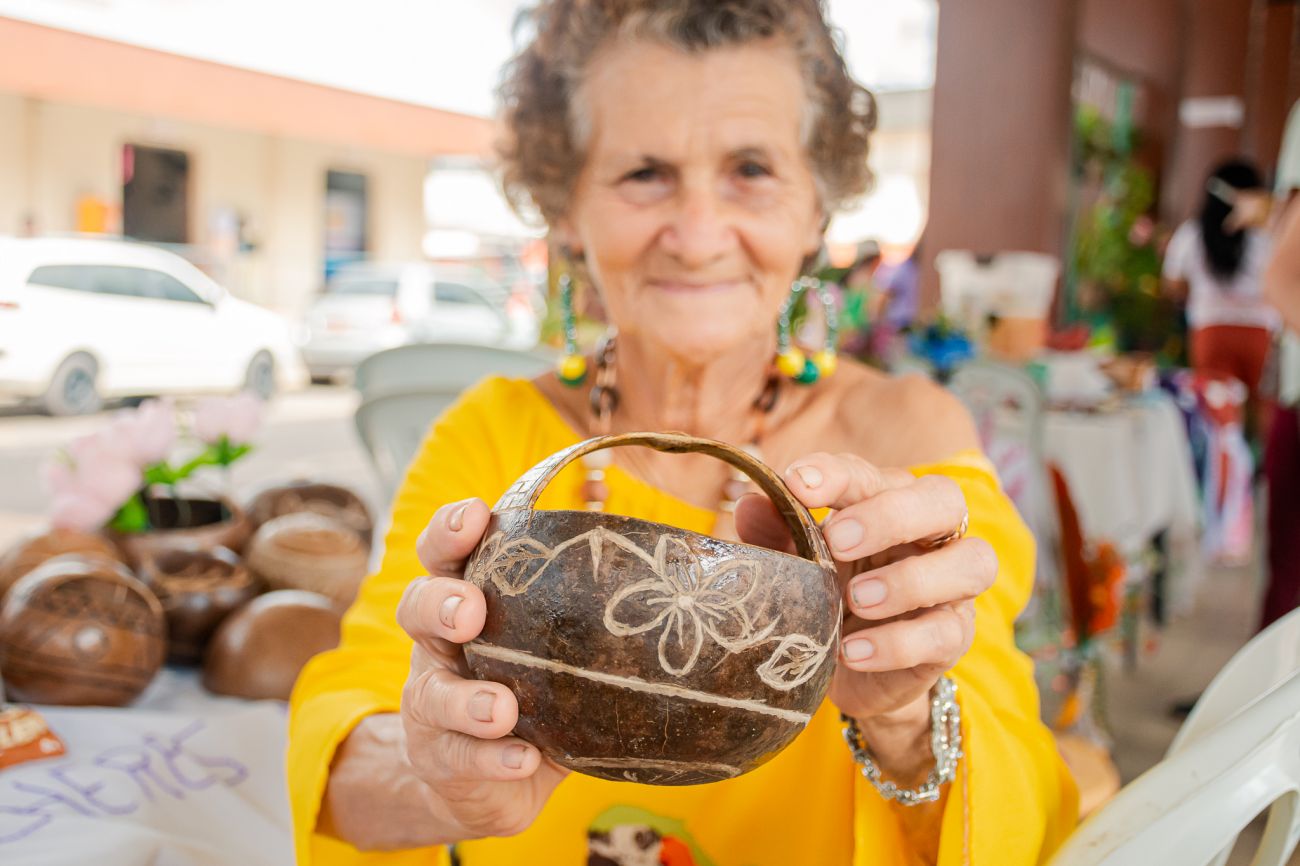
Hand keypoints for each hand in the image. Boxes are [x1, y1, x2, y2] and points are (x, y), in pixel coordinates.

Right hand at [396, 498, 567, 839]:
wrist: (488, 781)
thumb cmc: (537, 691)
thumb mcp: (560, 644)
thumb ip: (597, 606)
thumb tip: (700, 559)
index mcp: (468, 601)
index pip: (446, 553)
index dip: (450, 530)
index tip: (475, 515)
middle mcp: (440, 646)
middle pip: (417, 607)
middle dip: (441, 603)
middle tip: (471, 612)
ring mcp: (433, 705)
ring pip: (430, 693)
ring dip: (467, 699)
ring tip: (502, 710)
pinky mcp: (443, 759)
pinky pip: (461, 757)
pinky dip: (493, 759)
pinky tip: (524, 760)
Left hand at [735, 453, 995, 774]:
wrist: (847, 666)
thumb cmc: (824, 594)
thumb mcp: (795, 562)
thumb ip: (775, 533)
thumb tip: (750, 504)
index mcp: (887, 502)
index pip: (873, 474)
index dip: (837, 474)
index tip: (795, 483)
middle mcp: (930, 536)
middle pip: (944, 499)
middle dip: (891, 515)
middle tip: (838, 541)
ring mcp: (950, 587)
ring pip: (973, 561)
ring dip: (911, 578)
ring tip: (856, 599)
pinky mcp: (952, 637)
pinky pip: (945, 633)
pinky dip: (896, 643)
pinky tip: (852, 651)